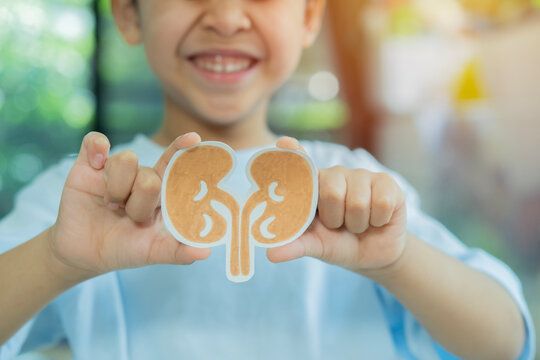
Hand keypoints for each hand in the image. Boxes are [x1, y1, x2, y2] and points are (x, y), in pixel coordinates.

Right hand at [48, 132, 210, 280]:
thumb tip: (205, 253)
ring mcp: (116, 169)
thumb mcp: (152, 252)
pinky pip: (96, 142)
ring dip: (116, 190)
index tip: (194, 138)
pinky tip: (95, 165)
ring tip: (111, 206)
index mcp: (162, 192)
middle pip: (149, 175)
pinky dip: (96, 149)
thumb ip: (178, 251)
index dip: (184, 151)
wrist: (84, 253)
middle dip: (138, 204)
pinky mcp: (89, 165)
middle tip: (129, 217)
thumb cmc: (124, 249)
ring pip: (125, 160)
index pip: (176, 166)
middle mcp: (142, 176)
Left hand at [267, 137, 407, 273]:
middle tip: (339, 225)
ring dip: (358, 224)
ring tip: (357, 224)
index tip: (283, 143)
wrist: (373, 255)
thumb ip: (295, 246)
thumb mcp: (315, 246)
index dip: (293, 152)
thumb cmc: (338, 243)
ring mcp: (361, 175)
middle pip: (330, 192)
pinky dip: (378, 220)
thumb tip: (271, 255)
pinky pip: (381, 202)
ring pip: (358, 202)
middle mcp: (335, 174)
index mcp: (313, 185)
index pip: (301, 163)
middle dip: (336, 220)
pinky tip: (377, 219)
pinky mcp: (386, 182)